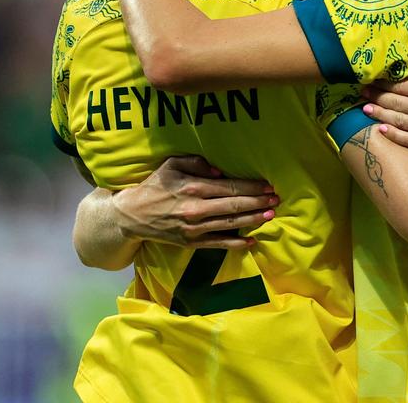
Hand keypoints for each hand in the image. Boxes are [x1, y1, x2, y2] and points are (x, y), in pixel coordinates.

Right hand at [113, 156, 277, 249]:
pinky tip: (252, 241)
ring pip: (230, 225)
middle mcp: (196, 209)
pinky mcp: (191, 243)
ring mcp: (194, 229)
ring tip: (270, 215)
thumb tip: (219, 171)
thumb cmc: (153, 186)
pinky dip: (236, 244)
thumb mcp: (171, 165)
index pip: (230, 187)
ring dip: (253, 220)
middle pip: (235, 206)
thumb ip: (196, 163)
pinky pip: (218, 243)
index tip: (268, 186)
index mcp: (193, 187)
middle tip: (276, 200)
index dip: (251, 187)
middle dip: (258, 202)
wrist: (131, 216)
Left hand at [361, 46, 407, 152]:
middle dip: (377, 97)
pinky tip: (382, 130)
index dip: (384, 84)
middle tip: (362, 93)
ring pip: (400, 122)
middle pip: (396, 104)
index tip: (371, 80)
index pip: (402, 87)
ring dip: (381, 115)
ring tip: (366, 109)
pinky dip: (395, 136)